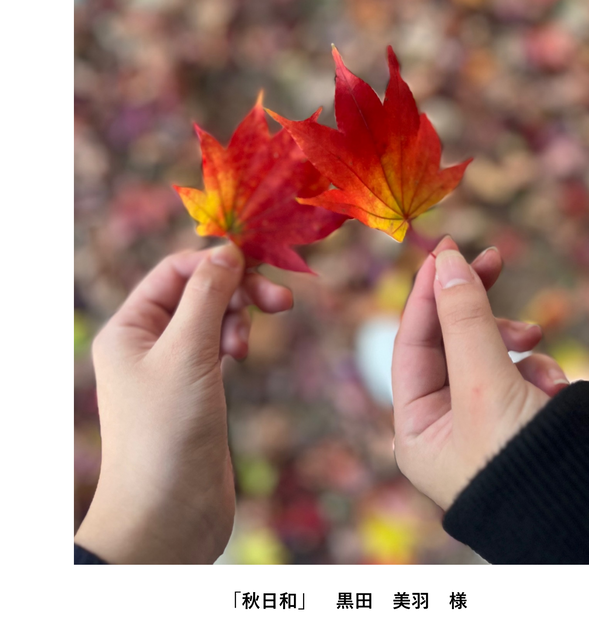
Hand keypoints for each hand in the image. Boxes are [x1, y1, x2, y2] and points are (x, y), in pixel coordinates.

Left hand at [74, 243, 292, 563]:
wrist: (166, 517)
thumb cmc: (166, 431)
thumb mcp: (187, 353)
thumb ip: (207, 295)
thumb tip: (228, 249)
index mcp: (129, 327)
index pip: (175, 270)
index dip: (217, 262)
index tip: (260, 266)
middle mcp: (146, 343)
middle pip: (199, 292)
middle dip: (238, 292)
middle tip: (281, 302)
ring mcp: (172, 368)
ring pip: (212, 319)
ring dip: (238, 320)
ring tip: (245, 348)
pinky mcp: (195, 391)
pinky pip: (218, 347)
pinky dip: (235, 343)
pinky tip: (242, 357)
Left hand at [392, 236, 568, 510]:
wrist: (582, 516)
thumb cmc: (517, 462)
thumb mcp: (483, 383)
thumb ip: (464, 319)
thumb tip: (446, 261)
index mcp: (415, 429)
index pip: (411, 343)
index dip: (428, 293)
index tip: (446, 249)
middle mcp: (443, 427)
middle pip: (449, 343)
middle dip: (475, 306)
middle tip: (493, 259)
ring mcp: (482, 426)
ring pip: (489, 355)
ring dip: (514, 341)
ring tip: (536, 340)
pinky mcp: (519, 424)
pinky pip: (521, 377)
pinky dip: (537, 371)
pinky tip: (552, 387)